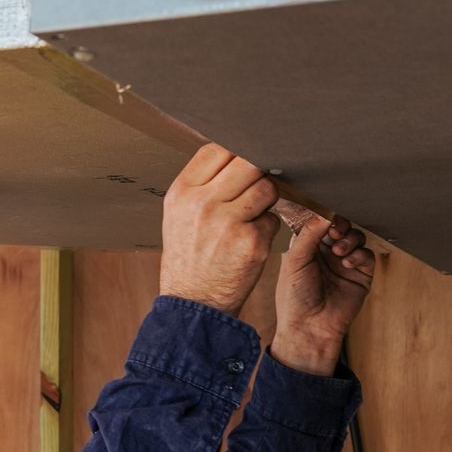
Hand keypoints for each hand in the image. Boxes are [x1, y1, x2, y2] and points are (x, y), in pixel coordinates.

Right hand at [157, 144, 280, 315]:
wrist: (192, 302)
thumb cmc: (188, 256)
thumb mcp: (179, 214)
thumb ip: (202, 184)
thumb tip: (236, 152)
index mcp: (182, 193)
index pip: (218, 149)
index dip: (235, 152)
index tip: (241, 163)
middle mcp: (203, 204)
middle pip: (248, 162)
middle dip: (256, 173)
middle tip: (253, 187)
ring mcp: (229, 223)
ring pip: (267, 188)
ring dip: (266, 199)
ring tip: (251, 216)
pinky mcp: (252, 242)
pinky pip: (272, 218)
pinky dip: (267, 227)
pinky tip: (250, 241)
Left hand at [271, 211, 373, 375]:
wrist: (310, 328)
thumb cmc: (294, 299)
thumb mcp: (295, 261)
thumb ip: (308, 235)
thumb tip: (323, 213)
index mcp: (306, 246)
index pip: (319, 221)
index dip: (323, 216)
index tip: (324, 215)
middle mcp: (326, 252)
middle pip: (340, 226)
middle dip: (340, 224)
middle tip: (335, 230)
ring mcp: (344, 262)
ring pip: (356, 237)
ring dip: (350, 239)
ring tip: (338, 251)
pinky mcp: (360, 275)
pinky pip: (367, 255)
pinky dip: (360, 254)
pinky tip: (347, 263)